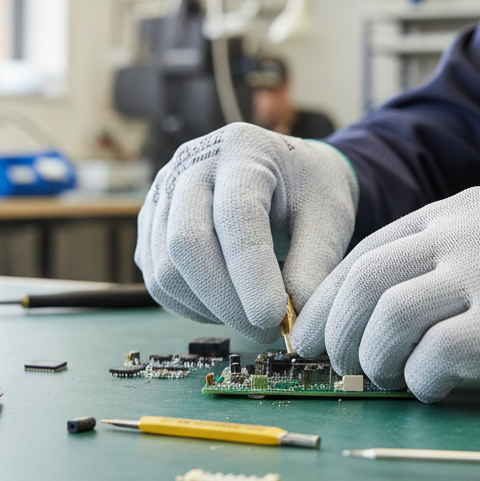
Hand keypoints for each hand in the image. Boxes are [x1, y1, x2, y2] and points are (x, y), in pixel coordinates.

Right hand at [135, 123, 357, 341]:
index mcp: (242, 150)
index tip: (273, 319)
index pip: (235, 216)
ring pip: (166, 269)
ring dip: (209, 309)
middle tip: (267, 330)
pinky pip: (157, 279)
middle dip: (227, 301)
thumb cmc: (309, 193)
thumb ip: (314, 267)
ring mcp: (162, 193)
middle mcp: (192, 164)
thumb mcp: (328, 220)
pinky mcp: (151, 225)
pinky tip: (227, 307)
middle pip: (187, 242)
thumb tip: (296, 325)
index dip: (251, 274)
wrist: (287, 173)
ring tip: (251, 317)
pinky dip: (191, 306)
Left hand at [292, 186, 479, 401]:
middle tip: (335, 365)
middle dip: (337, 330)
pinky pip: (437, 356)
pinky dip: (420, 380)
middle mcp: (469, 232)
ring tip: (386, 379)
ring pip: (391, 316)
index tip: (313, 335)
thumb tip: (364, 314)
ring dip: (374, 358)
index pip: (368, 250)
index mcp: (460, 211)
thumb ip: (443, 263)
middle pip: (368, 281)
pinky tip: (432, 389)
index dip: (330, 298)